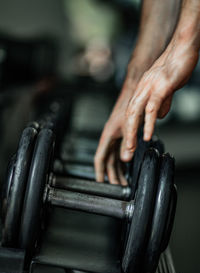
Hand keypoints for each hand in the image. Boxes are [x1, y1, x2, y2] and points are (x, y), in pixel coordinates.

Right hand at [94, 71, 138, 185]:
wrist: (135, 93)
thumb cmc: (129, 106)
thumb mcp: (129, 127)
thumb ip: (127, 144)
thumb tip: (125, 160)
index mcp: (107, 137)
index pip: (100, 158)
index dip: (99, 172)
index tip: (100, 183)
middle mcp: (110, 139)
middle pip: (108, 162)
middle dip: (112, 175)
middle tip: (117, 187)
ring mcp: (116, 138)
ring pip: (114, 159)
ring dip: (118, 171)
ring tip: (123, 182)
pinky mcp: (122, 136)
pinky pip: (120, 153)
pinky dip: (123, 163)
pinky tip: (126, 168)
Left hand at [121, 41, 198, 161]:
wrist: (184, 46)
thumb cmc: (177, 66)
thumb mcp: (166, 89)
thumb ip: (161, 103)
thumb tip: (158, 117)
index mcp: (142, 90)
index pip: (132, 113)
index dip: (129, 129)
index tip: (129, 144)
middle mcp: (142, 88)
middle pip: (129, 115)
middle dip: (126, 135)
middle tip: (125, 152)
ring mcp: (149, 87)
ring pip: (135, 113)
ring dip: (132, 132)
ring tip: (131, 148)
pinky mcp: (160, 86)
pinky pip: (151, 108)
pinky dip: (147, 123)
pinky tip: (147, 134)